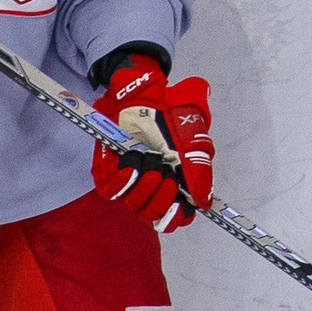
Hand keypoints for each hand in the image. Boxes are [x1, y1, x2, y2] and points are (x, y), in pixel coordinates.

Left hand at [90, 51, 213, 231]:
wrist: (143, 93)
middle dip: (163, 195)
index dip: (177, 215)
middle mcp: (150, 188)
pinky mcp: (108, 173)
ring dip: (146, 182)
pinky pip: (113, 192)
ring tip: (150, 158)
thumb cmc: (169, 114)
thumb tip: (204, 200)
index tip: (180, 202)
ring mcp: (128, 183)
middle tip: (167, 172)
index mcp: (174, 184)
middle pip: (155, 215)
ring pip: (136, 205)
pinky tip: (132, 164)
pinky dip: (125, 181)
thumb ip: (201, 169)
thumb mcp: (194, 136)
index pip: (176, 217)